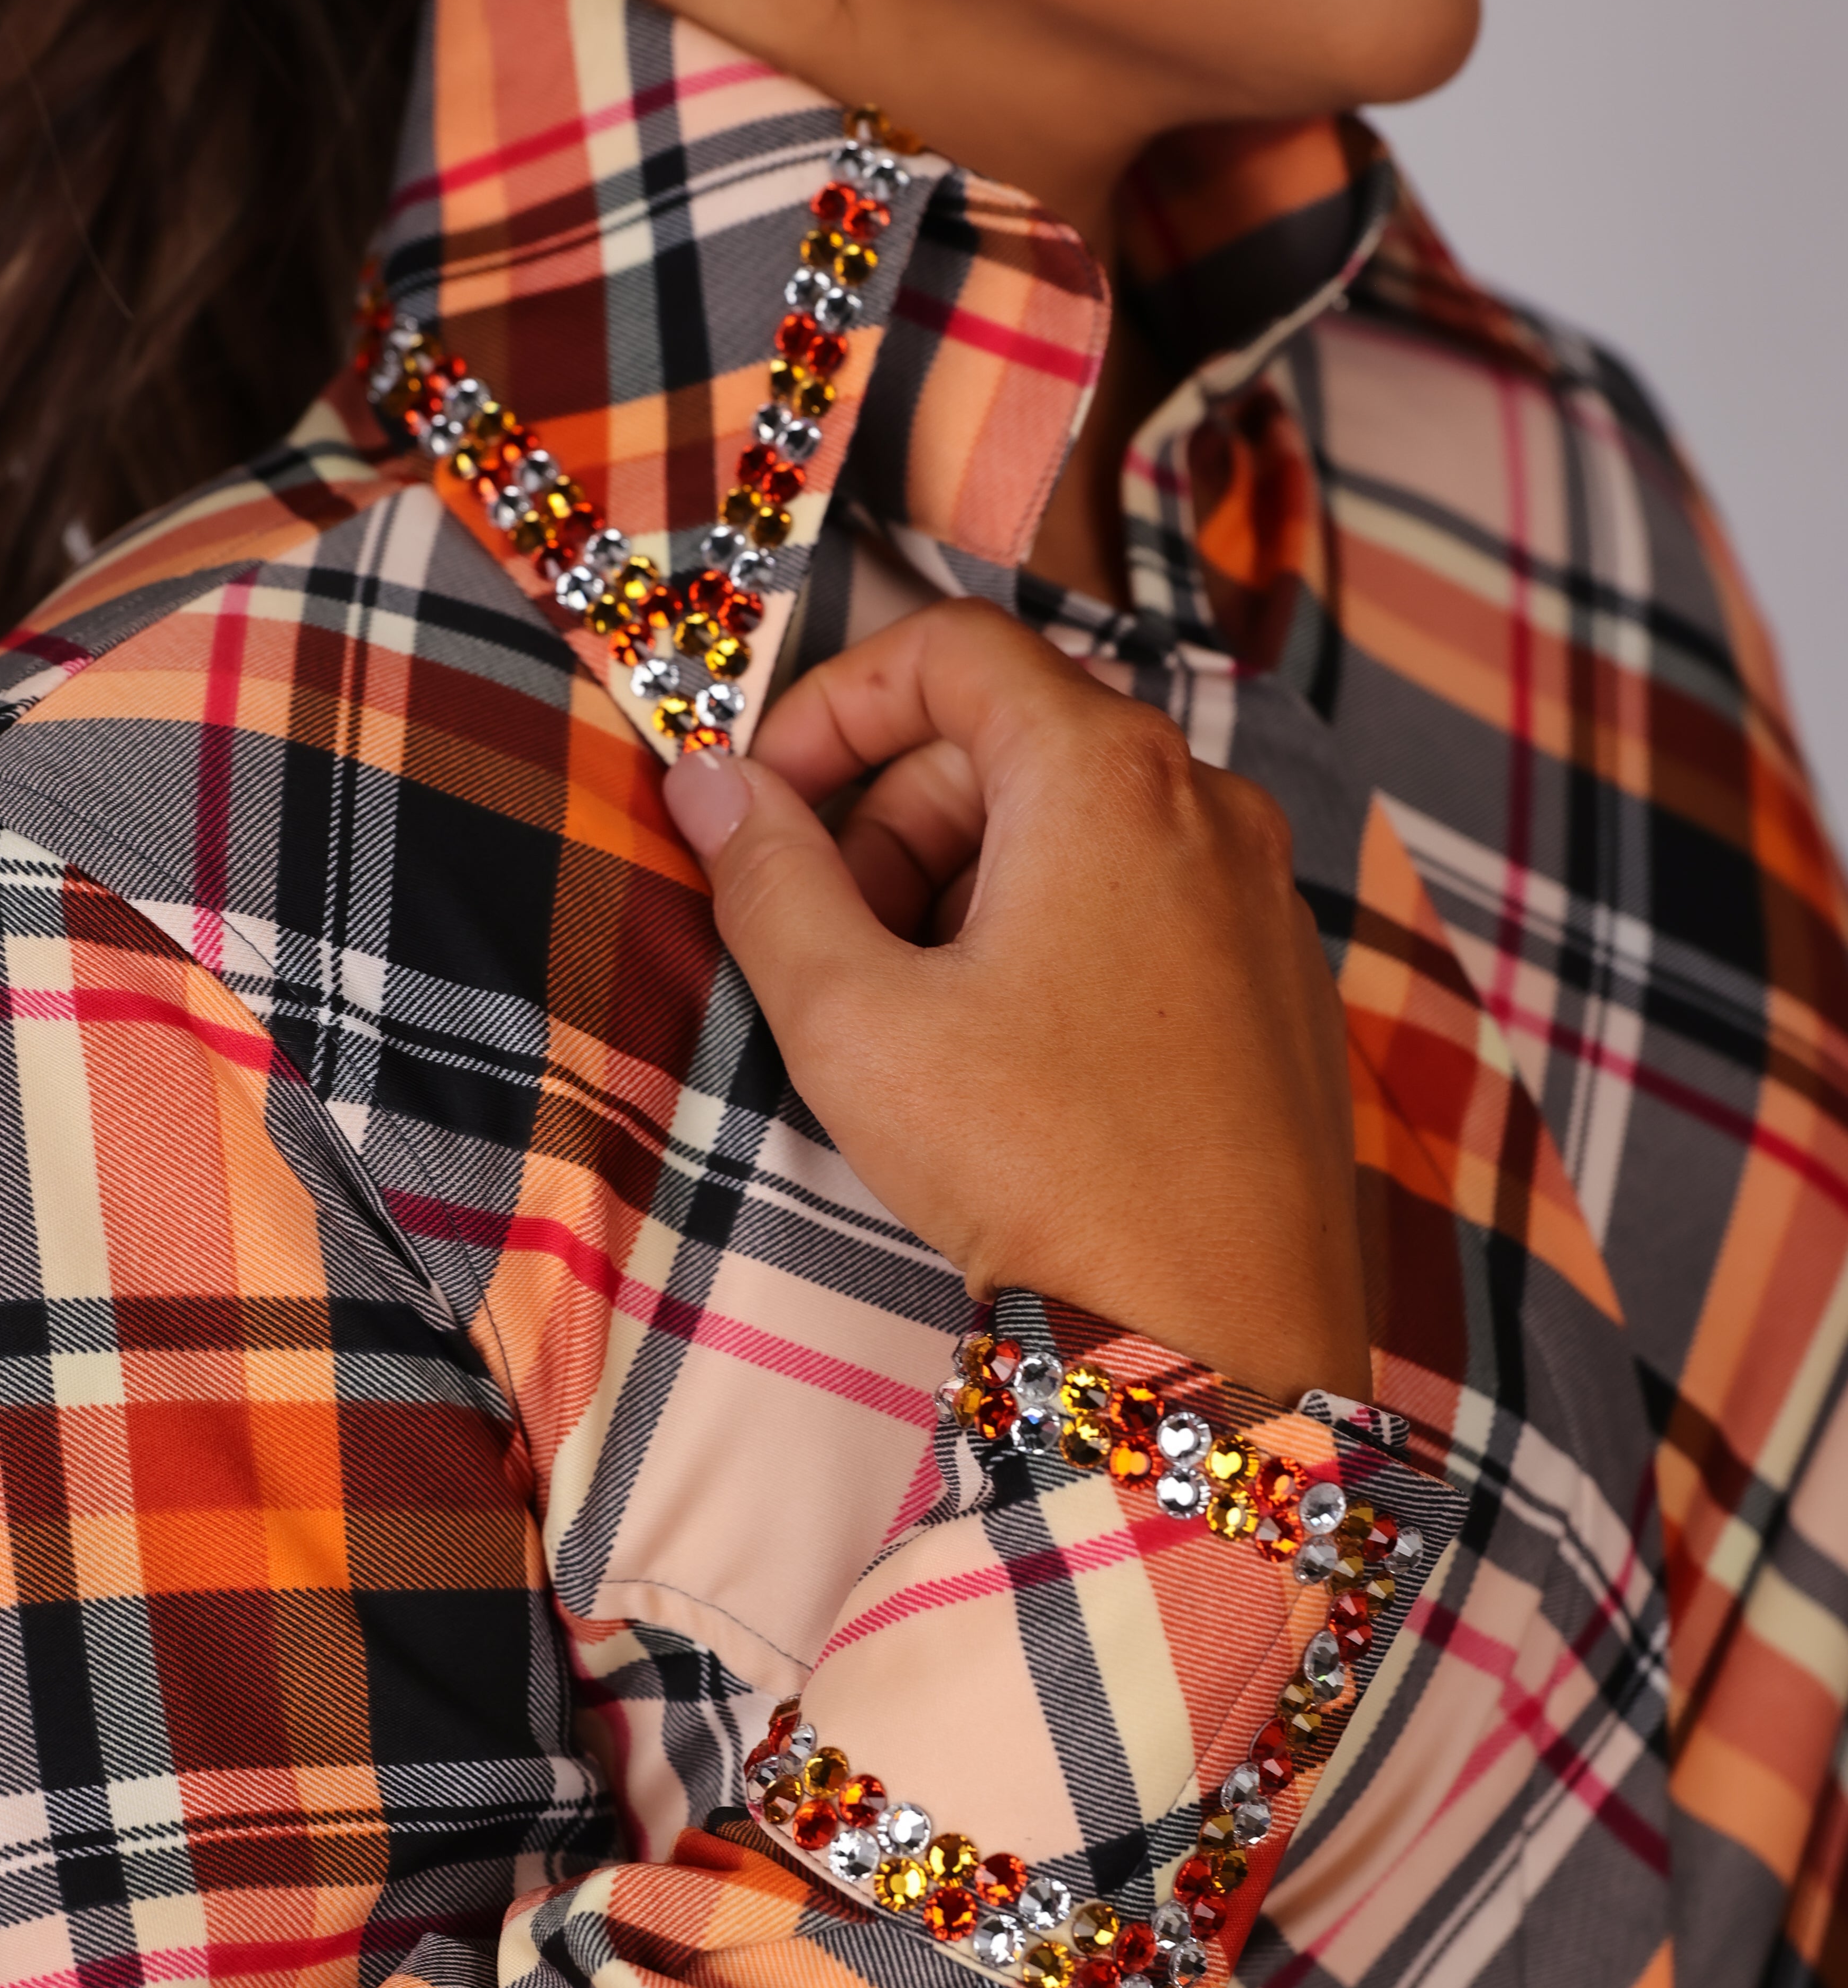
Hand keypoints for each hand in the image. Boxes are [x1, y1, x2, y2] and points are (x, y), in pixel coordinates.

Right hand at [662, 604, 1370, 1405]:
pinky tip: (1008, 1060)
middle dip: (891, 821)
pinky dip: (1049, 935)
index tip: (766, 801)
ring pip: (1073, 827)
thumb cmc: (1040, 1171)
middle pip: (1009, 741)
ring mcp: (1258, 893)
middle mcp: (1208, 803)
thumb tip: (710, 782)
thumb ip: (767, 880)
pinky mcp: (1277, 981)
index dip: (833, 704)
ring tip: (913, 1021)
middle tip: (827, 947)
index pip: (952, 648)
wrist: (1222, 1338)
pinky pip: (1141, 901)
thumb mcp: (854, 1023)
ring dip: (962, 888)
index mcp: (1108, 774)